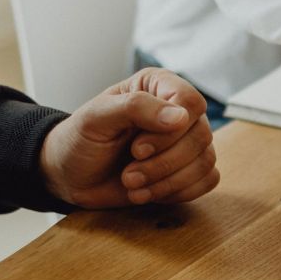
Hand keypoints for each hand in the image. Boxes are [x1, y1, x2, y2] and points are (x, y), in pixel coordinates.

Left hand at [40, 68, 217, 207]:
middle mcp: (179, 111)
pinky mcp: (191, 169)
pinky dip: (178, 192)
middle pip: (200, 136)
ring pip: (205, 162)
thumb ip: (136, 107)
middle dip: (163, 163)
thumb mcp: (96, 118)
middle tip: (128, 174)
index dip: (170, 131)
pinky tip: (149, 192)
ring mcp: (187, 142)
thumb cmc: (81, 140)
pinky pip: (207, 181)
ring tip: (132, 185)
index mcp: (159, 86)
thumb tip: (181, 117)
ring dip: (167, 182)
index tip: (137, 149)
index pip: (190, 102)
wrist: (73, 176)